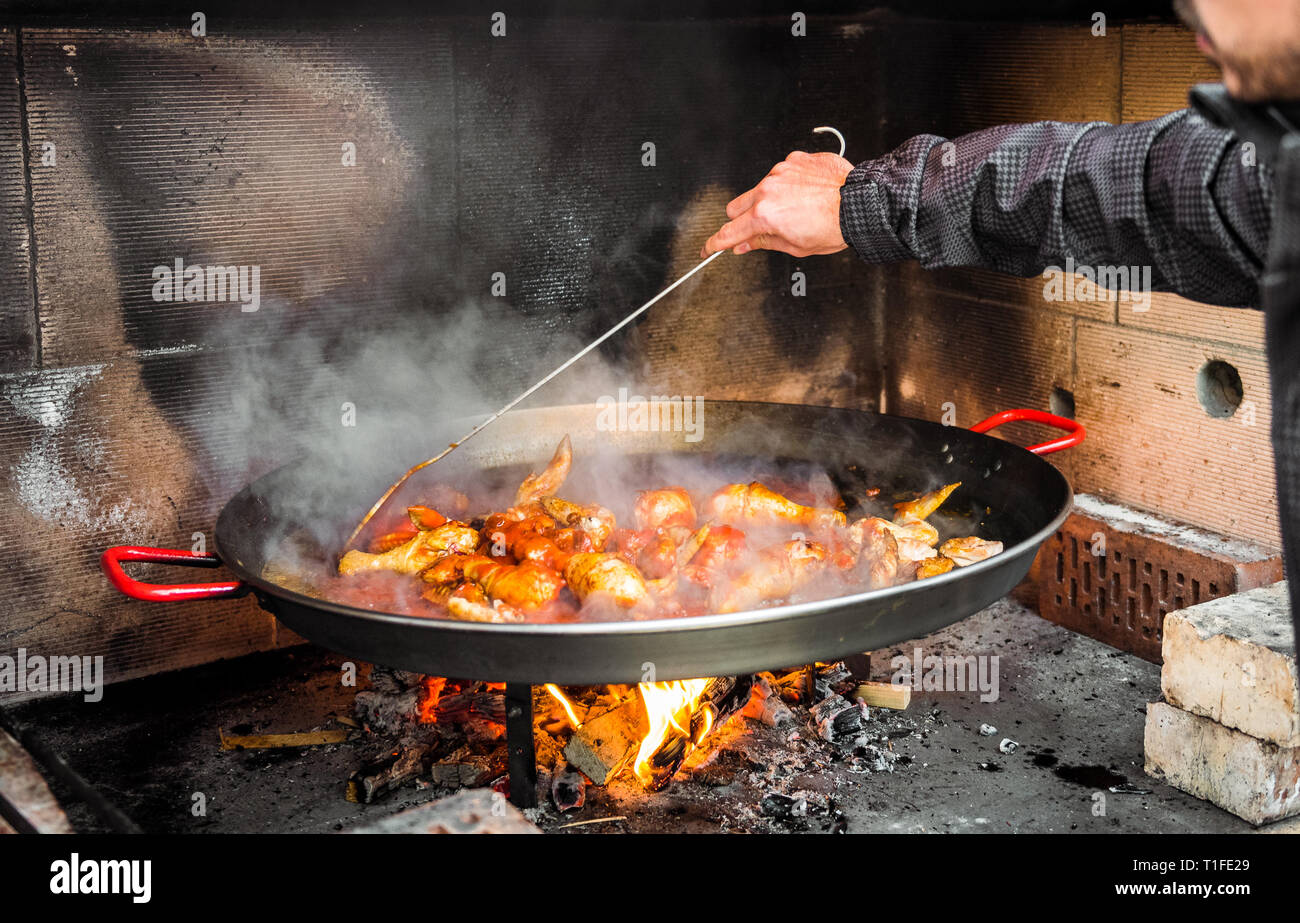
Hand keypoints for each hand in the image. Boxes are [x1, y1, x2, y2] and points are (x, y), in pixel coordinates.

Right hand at [701, 151, 853, 257]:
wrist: (861, 203)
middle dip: (743, 220)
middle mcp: (768, 189)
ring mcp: (781, 171)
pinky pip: (781, 173)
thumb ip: (764, 243)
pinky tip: (805, 194)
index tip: (709, 248)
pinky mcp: (795, 160)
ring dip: (768, 201)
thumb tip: (745, 245)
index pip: (729, 233)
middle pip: (736, 207)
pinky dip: (788, 185)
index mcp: (765, 216)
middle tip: (761, 229)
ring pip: (759, 189)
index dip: (716, 244)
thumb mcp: (797, 247)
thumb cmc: (834, 226)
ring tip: (795, 210)